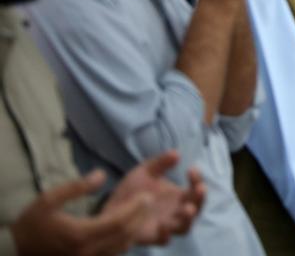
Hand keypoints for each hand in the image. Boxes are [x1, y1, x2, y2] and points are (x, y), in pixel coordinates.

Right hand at [10, 169, 151, 255]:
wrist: (16, 251)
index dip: (136, 209)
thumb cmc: (32, 224)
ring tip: (143, 212)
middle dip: (140, 218)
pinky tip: (127, 227)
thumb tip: (101, 174)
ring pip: (121, 247)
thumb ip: (76, 187)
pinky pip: (113, 253)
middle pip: (124, 235)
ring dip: (135, 230)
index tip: (147, 196)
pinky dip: (123, 241)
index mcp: (81, 234)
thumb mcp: (48, 200)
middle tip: (151, 202)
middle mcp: (89, 251)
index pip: (118, 222)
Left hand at [108, 151, 205, 245]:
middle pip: (197, 207)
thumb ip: (160, 163)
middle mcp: (176, 211)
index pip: (195, 187)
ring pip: (185, 226)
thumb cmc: (133, 190)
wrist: (111, 208)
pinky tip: (162, 225)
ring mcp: (166, 225)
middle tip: (199, 189)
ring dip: (188, 218)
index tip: (191, 169)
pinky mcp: (153, 236)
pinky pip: (164, 239)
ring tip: (186, 209)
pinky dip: (166, 234)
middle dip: (200, 199)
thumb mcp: (145, 171)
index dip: (198, 179)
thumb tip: (176, 153)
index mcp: (178, 195)